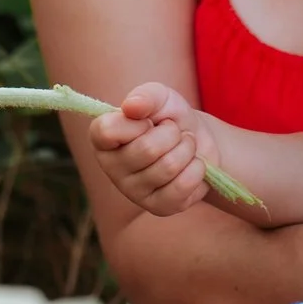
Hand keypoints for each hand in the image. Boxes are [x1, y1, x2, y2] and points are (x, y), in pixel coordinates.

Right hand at [86, 83, 222, 215]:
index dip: (136, 122)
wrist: (199, 141)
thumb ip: (146, 96)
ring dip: (187, 148)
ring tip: (184, 146)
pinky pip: (183, 186)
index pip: (106, 131)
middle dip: (172, 133)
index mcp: (103, 140)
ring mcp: (134, 192)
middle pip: (146, 149)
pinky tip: (192, 165)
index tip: (148, 121)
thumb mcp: (160, 97)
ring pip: (168, 167)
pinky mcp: (158, 207)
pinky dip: (197, 168)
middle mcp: (111, 169)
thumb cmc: (171, 118)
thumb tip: (131, 106)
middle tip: (174, 132)